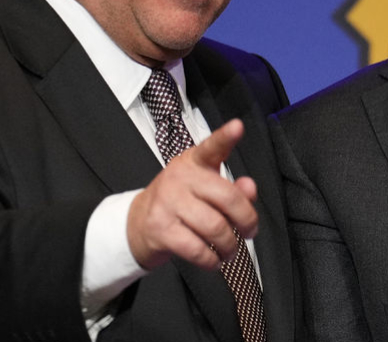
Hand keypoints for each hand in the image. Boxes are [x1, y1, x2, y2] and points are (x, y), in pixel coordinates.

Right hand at [127, 119, 258, 270]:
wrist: (137, 223)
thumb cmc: (180, 203)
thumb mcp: (205, 188)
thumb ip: (232, 188)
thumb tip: (250, 189)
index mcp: (194, 162)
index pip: (212, 147)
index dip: (226, 137)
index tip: (238, 127)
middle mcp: (180, 177)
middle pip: (227, 198)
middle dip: (246, 220)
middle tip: (250, 231)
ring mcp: (168, 202)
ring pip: (215, 227)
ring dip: (230, 245)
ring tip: (230, 250)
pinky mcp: (160, 229)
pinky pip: (197, 249)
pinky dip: (212, 260)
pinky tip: (213, 260)